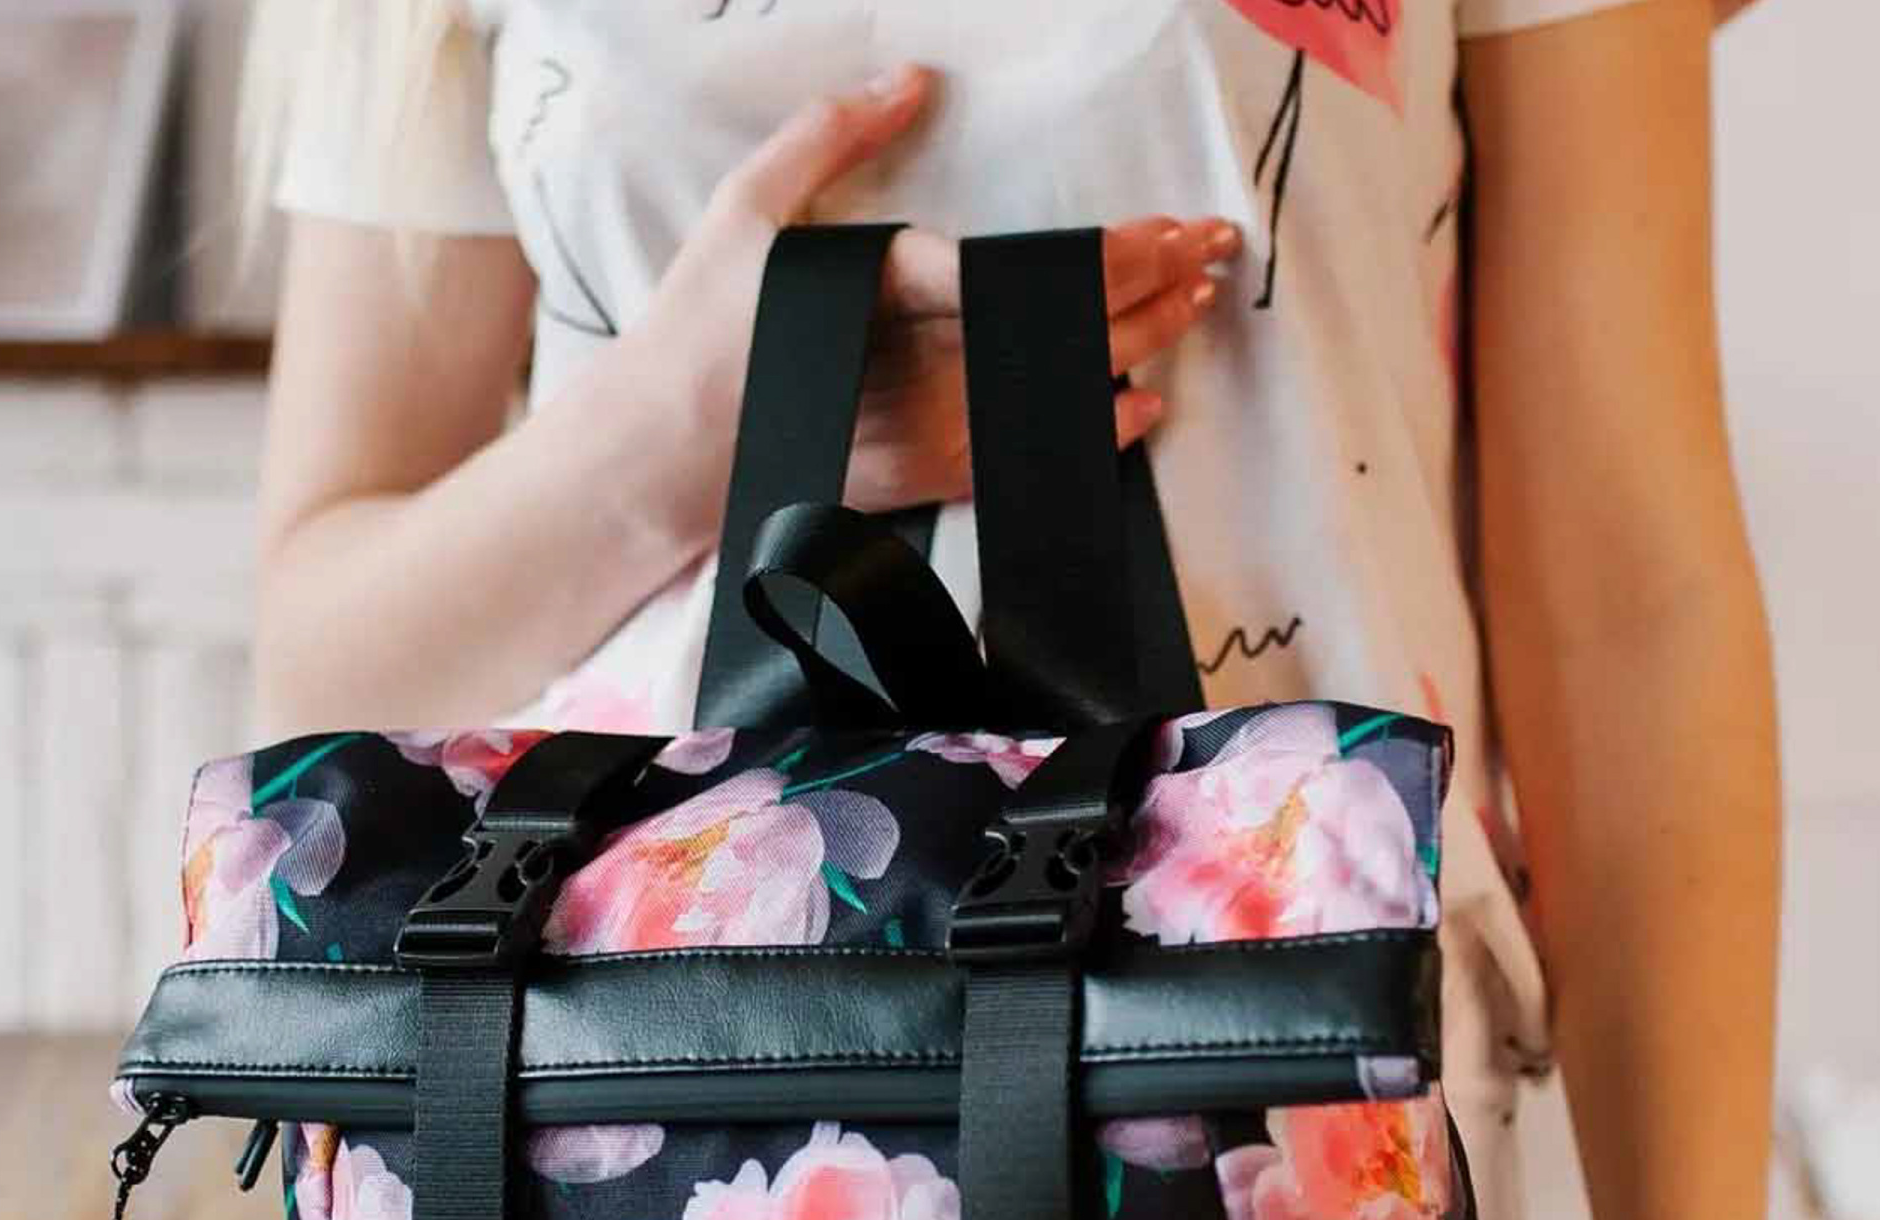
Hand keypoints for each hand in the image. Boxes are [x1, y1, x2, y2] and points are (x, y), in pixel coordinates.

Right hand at [633, 65, 1236, 547]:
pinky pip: (1032, 453)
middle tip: (1213, 252)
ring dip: (1138, 347)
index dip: (1115, 253)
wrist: (665, 455)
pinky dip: (1091, 430)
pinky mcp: (925, 479)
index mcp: (891, 288)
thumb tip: (909, 79)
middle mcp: (924, 365)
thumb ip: (827, 136)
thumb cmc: (701, 323)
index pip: (1030, 270)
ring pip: (1061, 387)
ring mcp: (930, 430)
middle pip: (1066, 326)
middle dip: (1153, 287)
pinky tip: (1141, 401)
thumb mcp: (749, 205)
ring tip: (1194, 307)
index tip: (1171, 229)